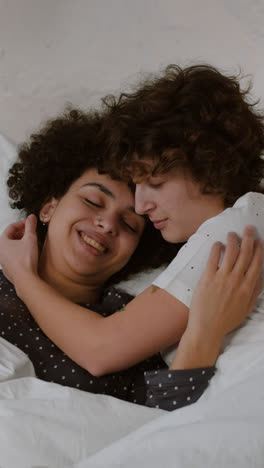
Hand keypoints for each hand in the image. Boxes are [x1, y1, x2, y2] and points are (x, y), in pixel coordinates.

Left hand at [0, 214, 38, 286]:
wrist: (25, 279)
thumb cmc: (25, 260)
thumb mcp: (30, 238)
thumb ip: (30, 226)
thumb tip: (31, 218)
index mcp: (2, 242)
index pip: (11, 227)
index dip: (22, 223)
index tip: (29, 223)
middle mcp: (0, 251)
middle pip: (10, 237)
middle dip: (21, 233)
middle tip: (30, 231)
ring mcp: (3, 261)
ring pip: (11, 247)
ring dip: (20, 243)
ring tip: (30, 242)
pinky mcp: (8, 269)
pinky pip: (13, 257)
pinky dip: (20, 252)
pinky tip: (28, 254)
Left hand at [187, 225, 262, 340]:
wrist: (207, 328)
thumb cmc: (227, 320)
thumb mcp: (247, 308)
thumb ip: (255, 292)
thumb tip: (260, 277)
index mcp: (248, 287)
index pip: (256, 262)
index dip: (258, 249)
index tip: (259, 240)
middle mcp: (237, 280)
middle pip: (245, 253)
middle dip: (248, 238)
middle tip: (248, 228)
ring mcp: (222, 278)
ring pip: (230, 252)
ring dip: (233, 240)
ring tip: (232, 234)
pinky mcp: (207, 278)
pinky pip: (213, 258)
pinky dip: (216, 248)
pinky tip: (218, 244)